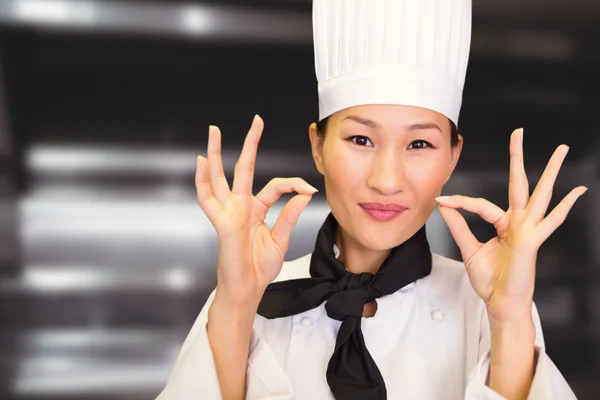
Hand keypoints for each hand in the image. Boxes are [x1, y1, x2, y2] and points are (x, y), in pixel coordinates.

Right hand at [195, 115, 317, 307]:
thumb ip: (290, 215)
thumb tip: (303, 194)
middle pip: (242, 169)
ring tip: (214, 132)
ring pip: (220, 177)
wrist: (248, 289)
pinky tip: (201, 164)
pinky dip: (202, 181)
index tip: (310, 187)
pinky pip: (208, 199)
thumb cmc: (258, 268)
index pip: (276, 186)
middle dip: (249, 145)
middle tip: (255, 122)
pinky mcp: (222, 222)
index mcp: (256, 210)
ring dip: (216, 154)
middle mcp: (241, 207)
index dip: (294, 183)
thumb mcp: (281, 239)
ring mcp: (229, 212)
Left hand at [435, 128, 586, 322]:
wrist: (499, 303)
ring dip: (551, 171)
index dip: (459, 202)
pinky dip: (566, 206)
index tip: (441, 199)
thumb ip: (459, 226)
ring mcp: (528, 230)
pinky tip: (578, 192)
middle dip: (518, 157)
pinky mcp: (533, 240)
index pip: (480, 204)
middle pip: (519, 183)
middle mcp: (518, 222)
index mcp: (503, 224)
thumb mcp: (469, 248)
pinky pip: (551, 221)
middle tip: (518, 132)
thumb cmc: (490, 280)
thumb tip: (444, 206)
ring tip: (562, 150)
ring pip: (541, 194)